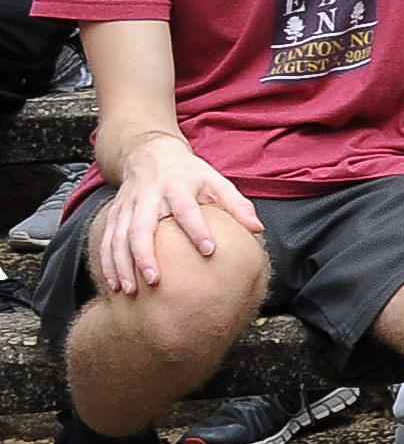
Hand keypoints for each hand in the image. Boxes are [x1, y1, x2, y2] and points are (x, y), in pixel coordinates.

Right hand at [91, 137, 260, 290]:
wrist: (148, 153)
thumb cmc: (188, 173)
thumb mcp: (215, 180)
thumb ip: (236, 204)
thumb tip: (257, 228)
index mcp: (177, 186)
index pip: (187, 209)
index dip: (197, 229)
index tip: (209, 250)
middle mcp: (148, 197)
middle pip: (141, 227)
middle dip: (145, 255)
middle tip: (155, 280)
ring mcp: (127, 206)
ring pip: (118, 237)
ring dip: (121, 265)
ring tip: (129, 290)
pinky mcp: (114, 215)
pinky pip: (107, 240)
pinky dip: (107, 263)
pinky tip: (113, 285)